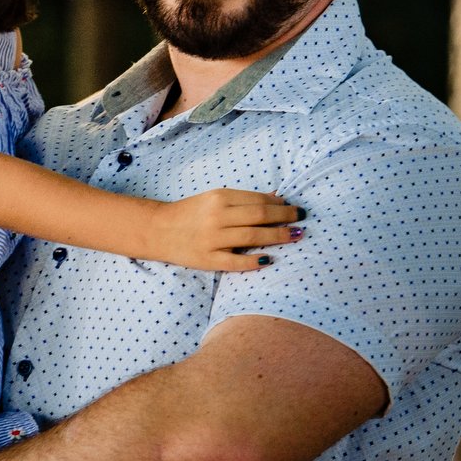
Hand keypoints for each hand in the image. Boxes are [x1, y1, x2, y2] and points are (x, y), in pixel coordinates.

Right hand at [143, 188, 301, 270]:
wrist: (158, 230)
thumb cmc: (190, 213)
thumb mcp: (214, 199)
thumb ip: (243, 200)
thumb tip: (276, 198)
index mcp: (219, 198)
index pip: (258, 200)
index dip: (279, 203)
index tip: (292, 207)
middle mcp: (217, 216)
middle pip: (260, 216)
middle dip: (285, 217)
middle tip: (301, 219)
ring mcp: (213, 239)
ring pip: (253, 237)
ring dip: (278, 236)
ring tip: (295, 236)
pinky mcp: (208, 259)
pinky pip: (236, 262)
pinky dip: (254, 261)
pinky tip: (269, 259)